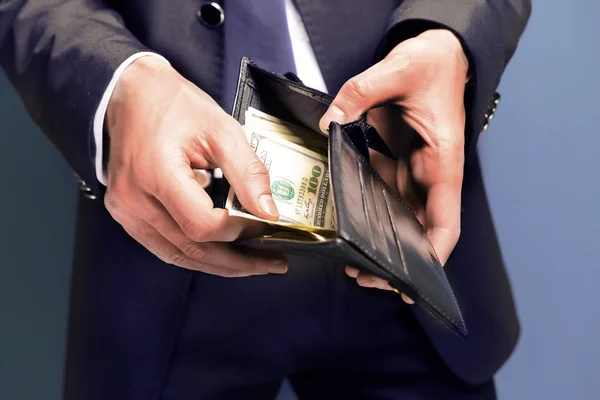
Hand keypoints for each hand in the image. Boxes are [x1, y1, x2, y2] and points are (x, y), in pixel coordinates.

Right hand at [104, 56, 286, 276]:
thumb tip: (270, 213)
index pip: (202, 225)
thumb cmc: (174, 105)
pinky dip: (196, 254)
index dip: (240, 231)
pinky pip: (165, 247)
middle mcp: (134, 201)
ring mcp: (126, 211)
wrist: (130, 93)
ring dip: (219, 265)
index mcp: (155, 174)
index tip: (268, 225)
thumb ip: (248, 172)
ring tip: (254, 264)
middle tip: (273, 263)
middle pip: (191, 250)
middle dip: (237, 263)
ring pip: (178, 256)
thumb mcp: (220, 129)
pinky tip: (223, 253)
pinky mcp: (127, 215)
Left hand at [320, 30, 468, 300]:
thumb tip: (328, 122)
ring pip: (398, 218)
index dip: (433, 254)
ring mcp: (412, 172)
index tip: (412, 279)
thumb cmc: (431, 64)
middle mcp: (429, 175)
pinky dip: (367, 214)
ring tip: (350, 263)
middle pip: (418, 231)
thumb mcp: (399, 69)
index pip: (445, 222)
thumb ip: (362, 92)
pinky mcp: (396, 163)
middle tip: (363, 277)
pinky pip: (381, 195)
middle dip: (395, 260)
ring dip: (378, 243)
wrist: (437, 54)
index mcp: (442, 162)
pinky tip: (345, 225)